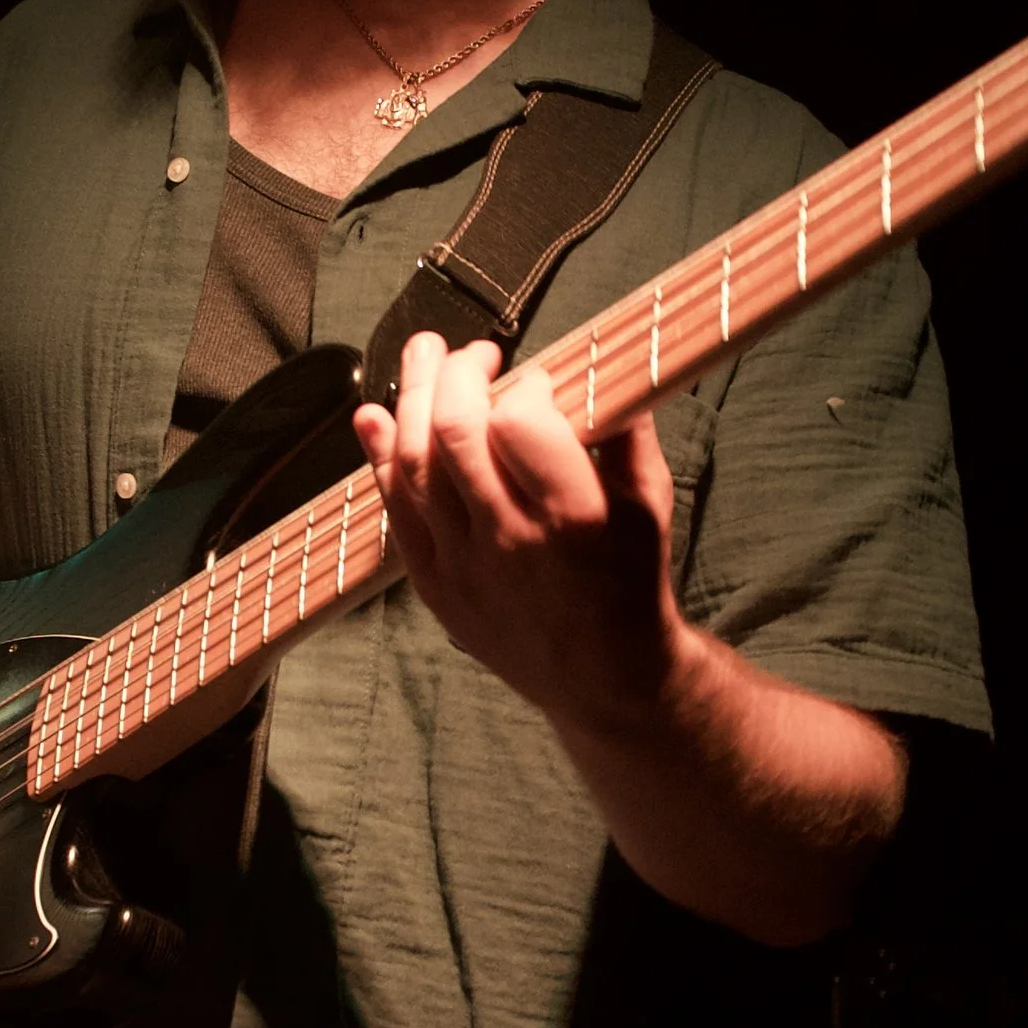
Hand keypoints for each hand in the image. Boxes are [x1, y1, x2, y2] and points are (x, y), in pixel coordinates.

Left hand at [352, 333, 683, 734]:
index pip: (520, 422)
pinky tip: (377, 417)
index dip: (521, 385)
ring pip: (414, 464)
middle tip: (471, 353)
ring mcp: (465, 565)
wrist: (605, 675)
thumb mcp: (650, 502)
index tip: (534, 380)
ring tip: (424, 358)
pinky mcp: (436, 586)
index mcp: (573, 515)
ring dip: (413, 398)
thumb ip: (624, 430)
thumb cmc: (630, 580)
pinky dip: (379, 457)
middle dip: (455, 373)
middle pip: (455, 432)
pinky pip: (394, 510)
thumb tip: (593, 364)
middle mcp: (512, 540)